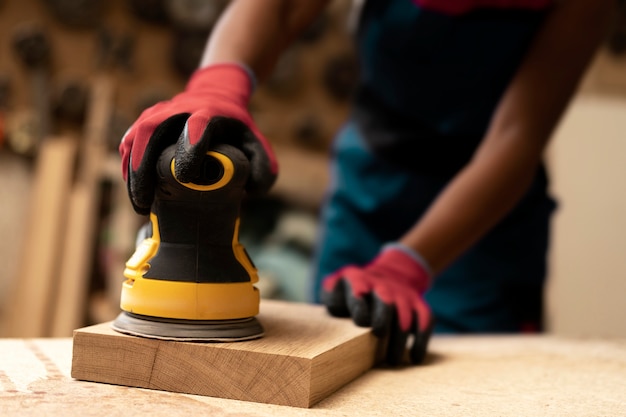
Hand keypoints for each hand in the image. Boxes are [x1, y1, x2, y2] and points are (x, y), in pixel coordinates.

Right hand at [119, 63, 277, 213]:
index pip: (198, 125)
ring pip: (136, 136)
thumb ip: (262, 167)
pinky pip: (130, 140)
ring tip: (138, 201)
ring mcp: (160, 112)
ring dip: (133, 169)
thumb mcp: (256, 142)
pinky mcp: (148, 119)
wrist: (217, 94)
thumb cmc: (237, 127)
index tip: (186, 175)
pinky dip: (128, 163)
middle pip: (152, 130)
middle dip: (144, 166)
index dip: (190, 147)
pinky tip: (132, 187)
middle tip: (145, 200)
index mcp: (210, 112)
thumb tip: (251, 192)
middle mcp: (180, 109)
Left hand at [321, 243, 433, 364]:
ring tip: (392, 360)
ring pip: (406, 315)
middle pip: (386, 301)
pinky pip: (426, 321)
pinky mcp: (420, 304)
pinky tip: (415, 357)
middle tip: (379, 335)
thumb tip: (336, 309)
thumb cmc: (355, 290)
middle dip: (383, 318)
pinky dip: (421, 340)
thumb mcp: (338, 287)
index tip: (362, 321)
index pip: (358, 290)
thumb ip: (331, 298)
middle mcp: (383, 286)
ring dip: (400, 338)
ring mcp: (403, 295)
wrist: (391, 274)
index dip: (360, 305)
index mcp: (358, 280)